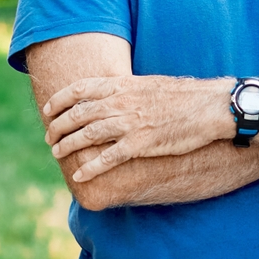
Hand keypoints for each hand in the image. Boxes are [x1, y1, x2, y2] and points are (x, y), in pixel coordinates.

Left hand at [42, 74, 229, 183]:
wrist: (210, 106)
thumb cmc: (184, 95)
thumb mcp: (149, 84)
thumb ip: (127, 89)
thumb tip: (112, 94)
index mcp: (122, 84)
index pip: (80, 89)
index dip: (59, 100)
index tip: (48, 110)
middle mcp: (121, 102)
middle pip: (78, 113)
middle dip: (58, 125)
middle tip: (50, 136)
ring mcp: (130, 123)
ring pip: (87, 135)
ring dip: (68, 145)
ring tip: (57, 152)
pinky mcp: (141, 143)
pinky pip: (108, 158)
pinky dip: (91, 167)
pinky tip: (80, 174)